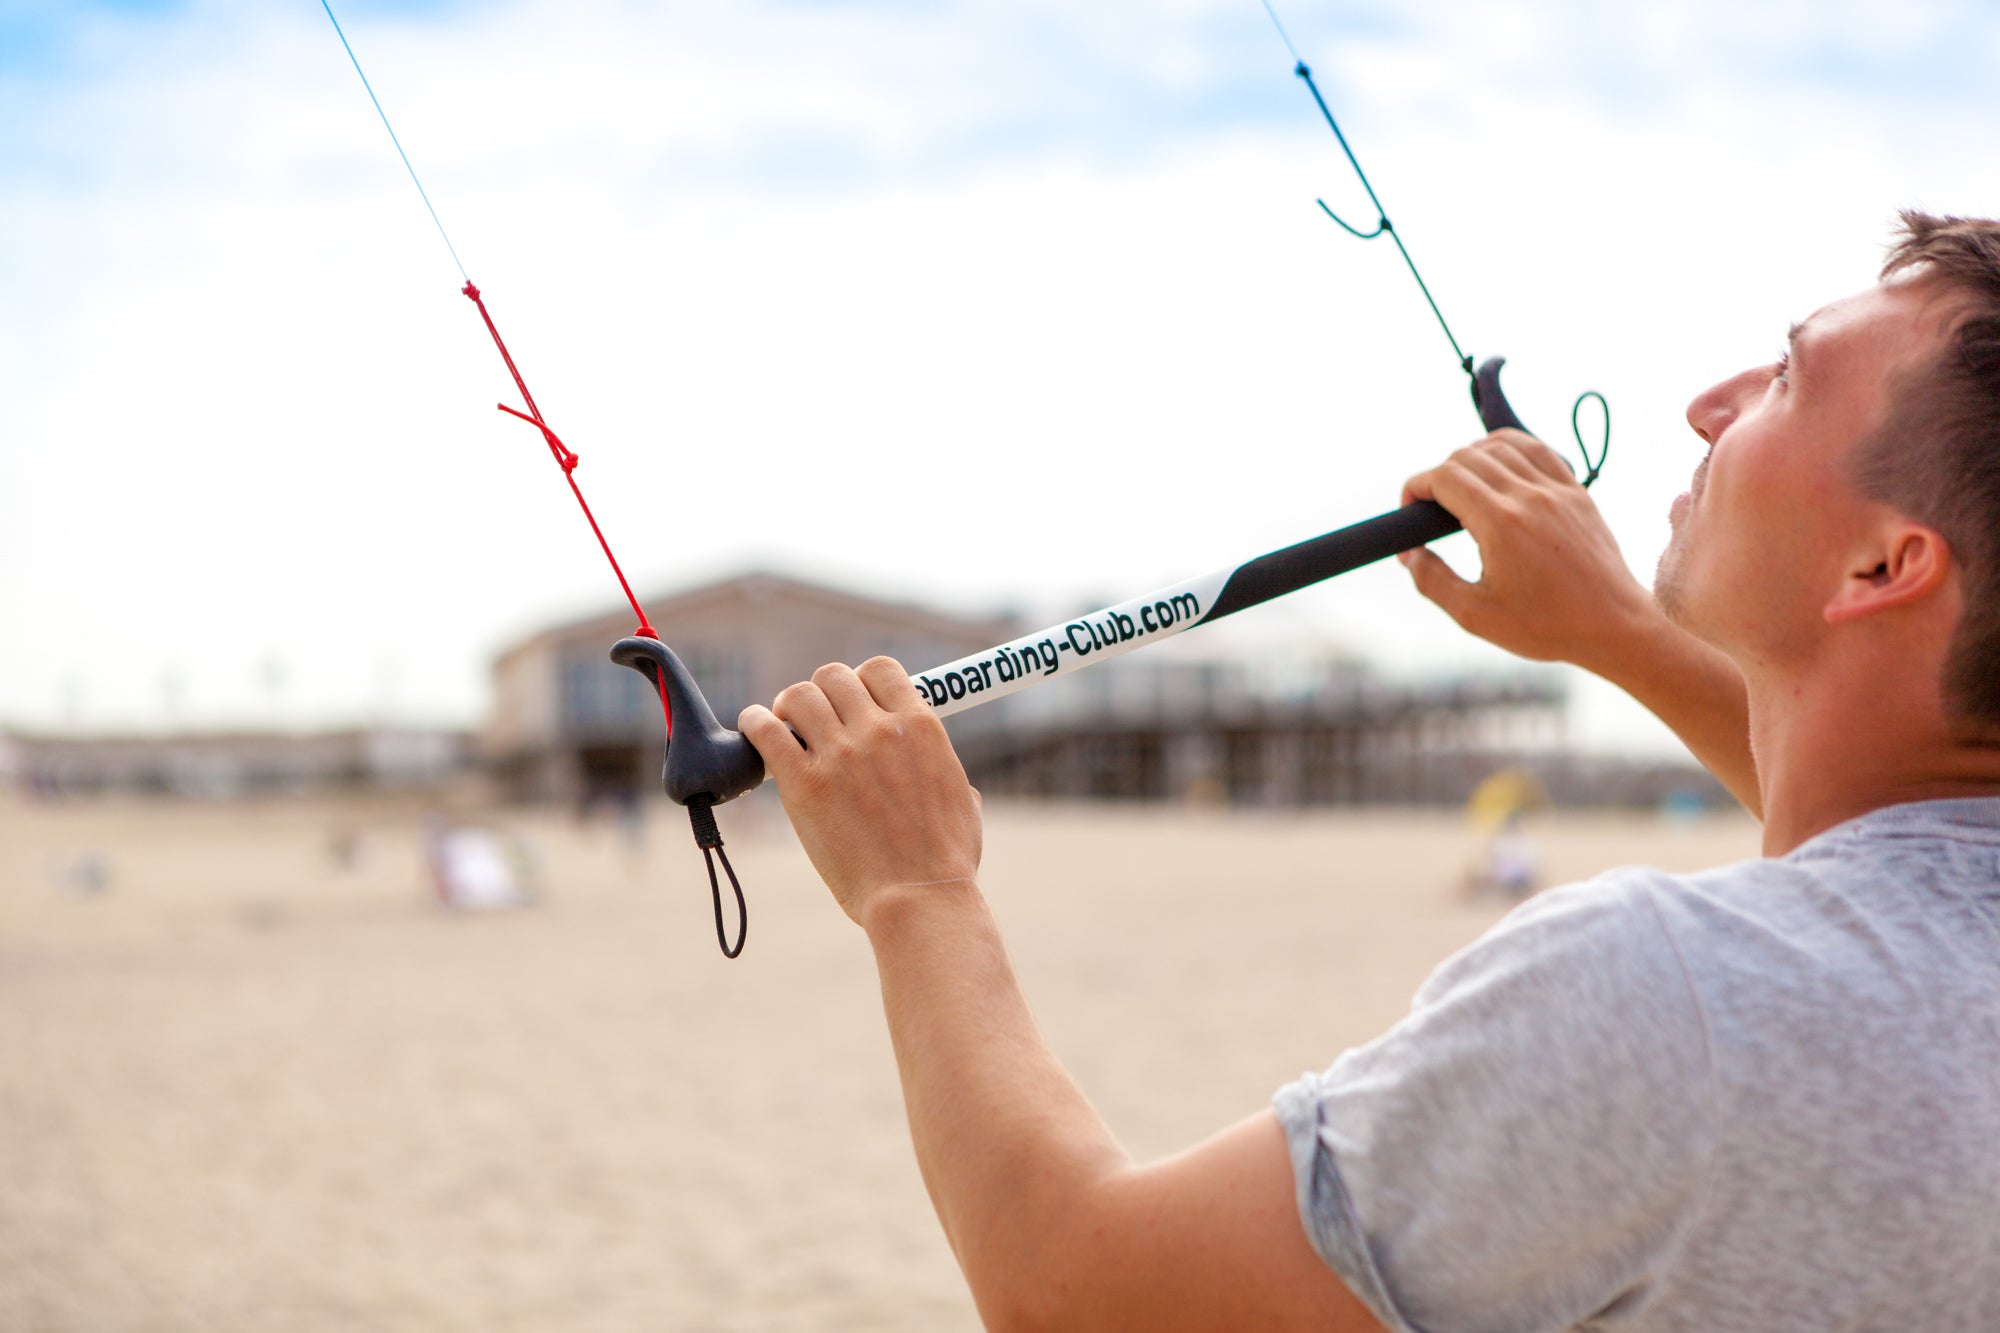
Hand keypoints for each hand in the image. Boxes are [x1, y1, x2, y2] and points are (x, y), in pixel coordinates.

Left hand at [739, 657, 981, 927]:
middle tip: (813, 720)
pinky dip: (754, 724)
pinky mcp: (805, 784)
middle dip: (821, 694)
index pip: (880, 669)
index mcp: (921, 726)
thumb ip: (943, 770)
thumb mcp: (963, 800)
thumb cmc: (946, 860)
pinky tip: (754, 731)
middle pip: (834, 677)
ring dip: (787, 707)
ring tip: (784, 727)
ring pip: (798, 696)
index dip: (860, 681)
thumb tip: (939, 768)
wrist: (920, 897)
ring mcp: (841, 754)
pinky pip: (766, 731)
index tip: (851, 703)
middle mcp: (879, 730)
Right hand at [1400, 430, 1655, 671]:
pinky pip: (1538, 449)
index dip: (1415, 487)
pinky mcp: (1577, 492)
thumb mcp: (1475, 615)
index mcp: (1500, 524)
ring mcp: (1557, 490)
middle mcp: (1529, 497)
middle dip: (1438, 476)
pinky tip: (1500, 469)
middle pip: (1467, 456)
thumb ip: (1432, 580)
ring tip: (1463, 488)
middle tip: (1433, 510)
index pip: (1444, 477)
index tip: (1409, 510)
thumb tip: (1410, 554)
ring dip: (1472, 457)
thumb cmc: (1546, 626)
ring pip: (1501, 444)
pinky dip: (1510, 449)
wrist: (1613, 625)